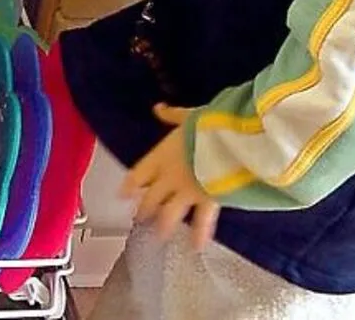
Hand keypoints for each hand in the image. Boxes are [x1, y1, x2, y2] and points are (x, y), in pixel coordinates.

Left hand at [122, 103, 219, 249]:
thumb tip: (158, 108)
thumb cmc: (210, 125)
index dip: (130, 185)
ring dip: (163, 225)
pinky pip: (200, 222)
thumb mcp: (189, 116)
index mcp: (161, 155)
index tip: (123, 194)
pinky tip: (196, 247)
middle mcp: (169, 177)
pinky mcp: (207, 201)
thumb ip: (172, 115)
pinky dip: (199, 235)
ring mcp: (186, 191)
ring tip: (160, 235)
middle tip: (139, 217)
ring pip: (168, 214)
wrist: (231, 142)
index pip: (138, 174)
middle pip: (150, 198)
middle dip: (144, 209)